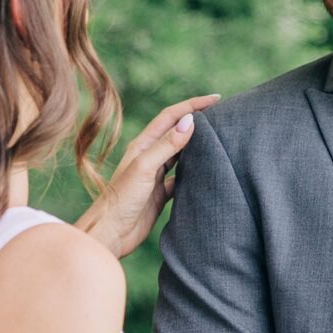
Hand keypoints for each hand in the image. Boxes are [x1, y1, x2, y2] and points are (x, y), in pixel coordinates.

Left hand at [77, 96, 218, 258]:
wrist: (111, 233)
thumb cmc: (121, 200)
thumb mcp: (145, 168)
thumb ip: (167, 145)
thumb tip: (189, 121)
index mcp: (143, 144)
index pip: (171, 116)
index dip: (193, 105)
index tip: (216, 99)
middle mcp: (149, 156)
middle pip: (177, 131)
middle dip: (197, 121)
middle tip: (221, 114)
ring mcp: (155, 175)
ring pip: (180, 154)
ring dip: (197, 145)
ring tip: (218, 139)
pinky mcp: (160, 194)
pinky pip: (180, 178)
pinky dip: (193, 172)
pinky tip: (206, 172)